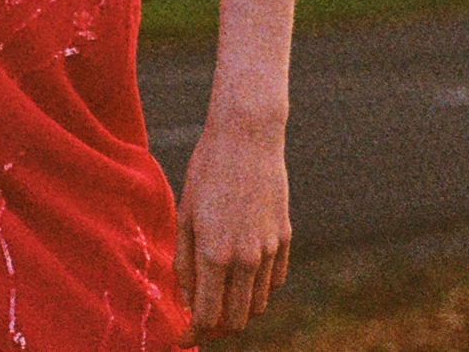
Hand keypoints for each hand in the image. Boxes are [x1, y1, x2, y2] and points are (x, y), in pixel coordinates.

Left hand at [174, 110, 289, 339]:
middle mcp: (246, 258)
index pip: (207, 315)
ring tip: (220, 298)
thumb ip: (184, 262)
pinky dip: (259, 290)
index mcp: (214, 254)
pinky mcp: (285, 237)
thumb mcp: (185, 214)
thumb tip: (186, 299)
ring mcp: (270, 250)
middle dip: (216, 327)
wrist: (248, 136)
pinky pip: (275, 281)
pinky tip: (242, 279)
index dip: (194, 332)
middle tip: (200, 319)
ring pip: (258, 305)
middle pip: (236, 320)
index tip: (184, 334)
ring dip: (238, 310)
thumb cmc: (207, 171)